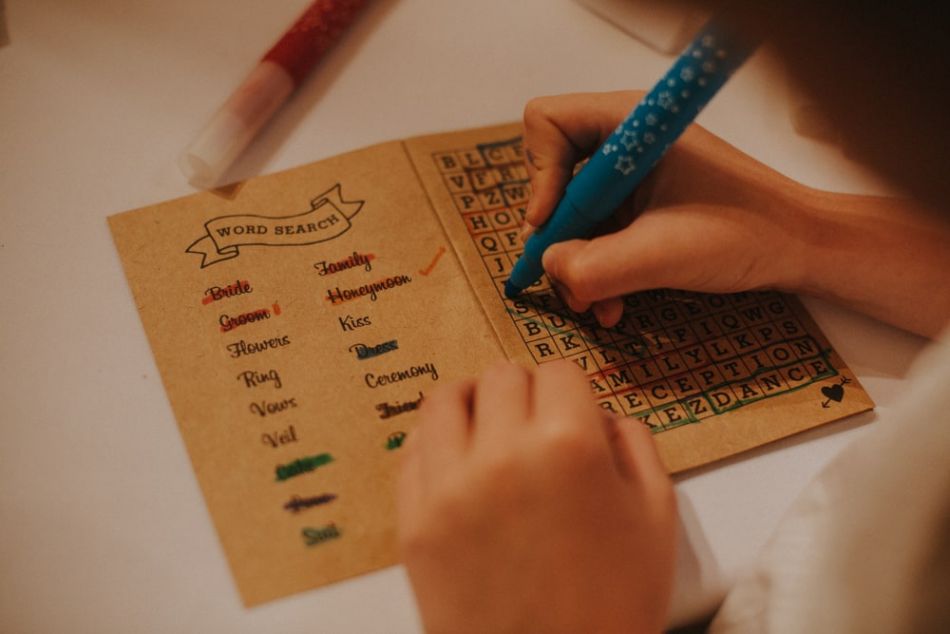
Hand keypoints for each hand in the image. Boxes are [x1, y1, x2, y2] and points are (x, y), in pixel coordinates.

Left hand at [397, 361, 676, 633]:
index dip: (570, 389)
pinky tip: (457, 462)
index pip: (558, 370)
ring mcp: (450, 488)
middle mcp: (504, 454)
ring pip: (444, 401)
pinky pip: (412, 452)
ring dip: (471, 404)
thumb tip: (601, 414)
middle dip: (525, 392)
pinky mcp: (415, 522)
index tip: (570, 406)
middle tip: (534, 422)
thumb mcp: (657, 517)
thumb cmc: (614, 606)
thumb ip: (634, 445)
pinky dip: (435, 446)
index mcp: (570, 445)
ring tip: (486, 427)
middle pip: (501, 376)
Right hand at [523, 91, 813, 327]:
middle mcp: (626, 143)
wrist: (800, 249)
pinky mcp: (641, 206)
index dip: (538, 175)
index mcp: (631, 125)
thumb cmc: (748, 233)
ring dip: (577, 264)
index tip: (550, 223)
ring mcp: (632, 176)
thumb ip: (592, 266)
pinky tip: (613, 302)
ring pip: (572, 216)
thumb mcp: (659, 256)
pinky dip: (597, 269)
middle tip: (565, 274)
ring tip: (596, 302)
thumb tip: (550, 269)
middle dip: (557, 235)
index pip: (547, 124)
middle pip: (553, 176)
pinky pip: (596, 234)